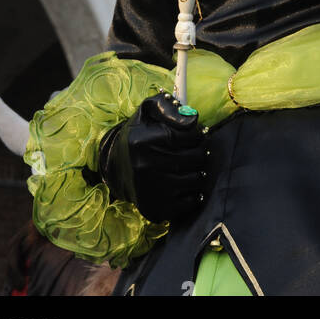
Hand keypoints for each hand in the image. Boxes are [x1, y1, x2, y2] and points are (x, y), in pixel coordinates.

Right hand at [98, 92, 209, 224]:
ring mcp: (150, 191)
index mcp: (141, 142)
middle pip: (194, 158)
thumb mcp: (148, 112)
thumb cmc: (140, 134)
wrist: (118, 168)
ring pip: (196, 180)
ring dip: (200, 171)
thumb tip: (193, 119)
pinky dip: (195, 192)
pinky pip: (191, 201)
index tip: (194, 134)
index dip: (196, 134)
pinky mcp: (156, 211)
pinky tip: (186, 182)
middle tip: (197, 149)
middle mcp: (144, 167)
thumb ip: (170, 108)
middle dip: (201, 151)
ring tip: (192, 165)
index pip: (187, 135)